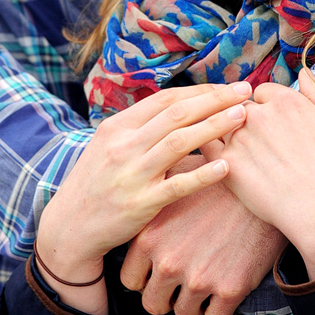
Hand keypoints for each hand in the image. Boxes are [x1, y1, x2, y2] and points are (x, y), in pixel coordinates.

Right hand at [35, 82, 252, 308]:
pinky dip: (203, 174)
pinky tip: (226, 166)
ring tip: (242, 117)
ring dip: (214, 126)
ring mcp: (132, 174)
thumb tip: (178, 108)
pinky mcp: (140, 204)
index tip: (227, 87)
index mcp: (117, 127)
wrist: (70, 226)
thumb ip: (138, 128)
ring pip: (179, 142)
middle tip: (244, 91)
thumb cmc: (95, 184)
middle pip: (176, 114)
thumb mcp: (106, 146)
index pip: (165, 99)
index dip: (200, 90)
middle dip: (214, 99)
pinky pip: (177, 185)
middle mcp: (123, 146)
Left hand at [121, 177, 286, 314]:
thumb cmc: (218, 180)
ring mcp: (199, 278)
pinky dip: (219, 309)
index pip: (130, 280)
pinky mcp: (229, 289)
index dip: (145, 279)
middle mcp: (169, 261)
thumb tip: (136, 200)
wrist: (265, 187)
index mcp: (149, 237)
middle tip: (181, 285)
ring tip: (206, 281)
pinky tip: (224, 288)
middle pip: (154, 304)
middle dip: (166, 298)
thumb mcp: (176, 178)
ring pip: (184, 313)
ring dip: (194, 303)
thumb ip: (152, 199)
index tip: (158, 274)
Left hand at [208, 70, 314, 279]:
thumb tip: (304, 72)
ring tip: (248, 156)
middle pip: (241, 108)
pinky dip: (211, 148)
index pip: (262, 92)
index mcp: (284, 100)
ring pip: (223, 125)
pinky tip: (221, 159)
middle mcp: (258, 114)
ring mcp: (239, 138)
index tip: (276, 127)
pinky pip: (208, 146)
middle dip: (248, 122)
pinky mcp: (226, 164)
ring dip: (231, 136)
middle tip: (262, 145)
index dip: (269, 109)